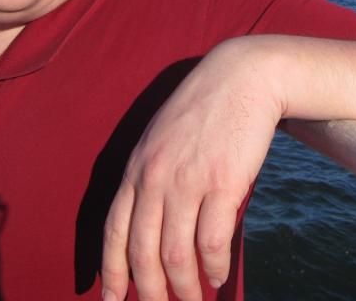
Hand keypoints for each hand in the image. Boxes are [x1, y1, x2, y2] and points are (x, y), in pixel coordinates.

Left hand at [100, 39, 283, 300]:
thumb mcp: (163, 137)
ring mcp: (188, 180)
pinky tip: (218, 275)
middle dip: (150, 291)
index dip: (112, 271)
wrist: (244, 76)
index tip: (112, 300)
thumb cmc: (206, 109)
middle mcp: (155, 177)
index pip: (115, 231)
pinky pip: (212, 240)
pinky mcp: (223, 182)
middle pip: (143, 251)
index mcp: (137, 167)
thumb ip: (152, 175)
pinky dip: (213, 266)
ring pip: (176, 253)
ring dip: (185, 287)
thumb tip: (153, 223)